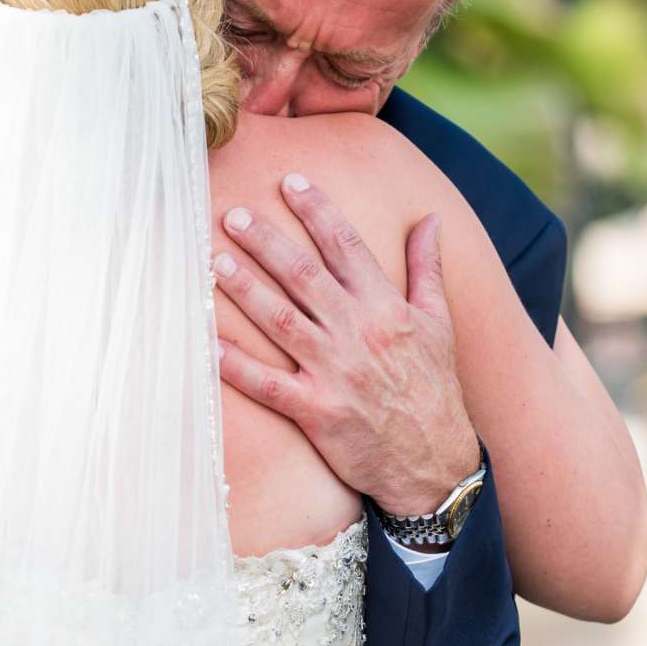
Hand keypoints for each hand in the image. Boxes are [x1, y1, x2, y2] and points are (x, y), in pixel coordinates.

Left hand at [212, 174, 480, 515]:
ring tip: (214, 260)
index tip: (290, 181)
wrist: (434, 463)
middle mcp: (359, 333)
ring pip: (281, 320)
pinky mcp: (316, 411)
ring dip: (245, 289)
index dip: (317, 210)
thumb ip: (426, 269)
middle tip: (233, 214)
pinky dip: (235, 365)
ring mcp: (335, 373)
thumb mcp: (439, 324)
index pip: (347, 245)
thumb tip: (431, 221)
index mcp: (387, 308)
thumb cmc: (435, 389)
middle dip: (267, 241)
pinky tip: (207, 344)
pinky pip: (267, 384)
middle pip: (305, 275)